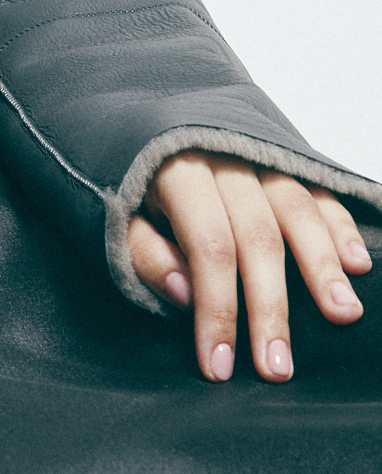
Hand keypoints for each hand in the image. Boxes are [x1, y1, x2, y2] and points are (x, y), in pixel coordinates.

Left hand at [128, 151, 370, 381]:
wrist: (137, 106)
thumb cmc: (129, 175)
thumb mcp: (117, 211)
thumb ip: (145, 251)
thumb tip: (185, 294)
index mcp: (175, 170)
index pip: (207, 247)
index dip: (217, 309)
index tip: (219, 364)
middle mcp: (224, 157)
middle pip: (258, 237)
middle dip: (270, 308)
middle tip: (278, 367)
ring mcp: (258, 153)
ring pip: (297, 209)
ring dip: (322, 266)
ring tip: (342, 313)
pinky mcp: (282, 155)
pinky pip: (318, 189)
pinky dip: (339, 225)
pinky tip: (356, 264)